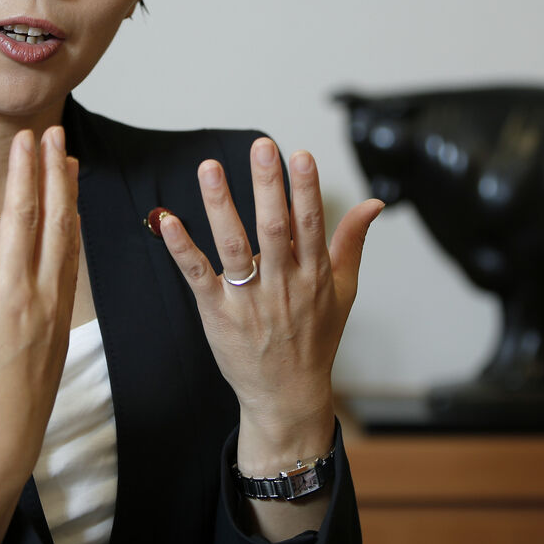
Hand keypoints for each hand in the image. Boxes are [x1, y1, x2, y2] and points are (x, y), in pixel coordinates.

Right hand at [0, 127, 78, 542]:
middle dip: (56, 172)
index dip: (26, 174)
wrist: (3, 442)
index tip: (28, 139)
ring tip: (70, 163)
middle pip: (56, 220)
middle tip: (56, 133)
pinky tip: (71, 220)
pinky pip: (72, 265)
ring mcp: (58, 309)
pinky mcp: (63, 324)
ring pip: (70, 241)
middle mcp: (44, 296)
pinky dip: (73, 233)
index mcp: (12, 294)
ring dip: (70, 198)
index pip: (22, 218)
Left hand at [160, 137, 382, 470]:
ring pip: (233, 247)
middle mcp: (282, 285)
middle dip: (268, 187)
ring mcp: (248, 300)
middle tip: (261, 146)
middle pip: (274, 229)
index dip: (306, 189)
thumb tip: (374, 203)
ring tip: (210, 168)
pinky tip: (169, 221)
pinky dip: (183, 249)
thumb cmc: (315, 339)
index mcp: (313, 276)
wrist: (287, 396)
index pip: (310, 225)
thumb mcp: (343, 291)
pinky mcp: (218, 313)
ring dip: (220, 206)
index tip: (300, 155)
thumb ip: (352, 242)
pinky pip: (198, 276)